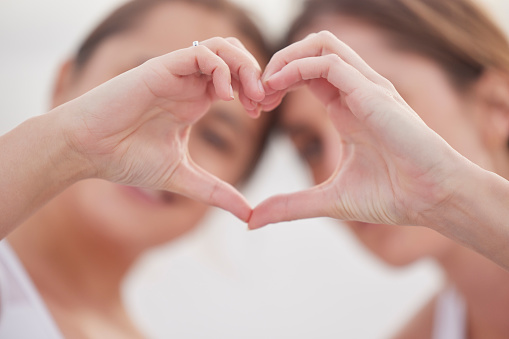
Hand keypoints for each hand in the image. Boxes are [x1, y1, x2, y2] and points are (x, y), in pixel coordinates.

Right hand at [61, 37, 264, 221]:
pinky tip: (223, 96)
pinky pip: (199, 52)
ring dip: (243, 66)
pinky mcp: (160, 69)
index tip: (261, 114)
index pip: (237, 79)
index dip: (256, 91)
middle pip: (235, 56)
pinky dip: (220, 68)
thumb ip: (217, 192)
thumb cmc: (127, 160)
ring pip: (222, 47)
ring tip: (248, 97)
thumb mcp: (183, 177)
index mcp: (196, 101)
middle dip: (257, 75)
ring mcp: (176, 74)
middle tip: (262, 103)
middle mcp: (189, 84)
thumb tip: (249, 214)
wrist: (88, 152)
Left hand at [249, 31, 467, 228]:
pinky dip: (297, 69)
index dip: (276, 84)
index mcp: (345, 108)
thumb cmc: (392, 196)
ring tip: (264, 88)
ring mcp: (366, 88)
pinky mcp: (372, 93)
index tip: (257, 108)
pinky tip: (277, 89)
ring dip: (285, 59)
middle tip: (254, 95)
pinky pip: (329, 63)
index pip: (306, 74)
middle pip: (310, 50)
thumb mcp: (328, 200)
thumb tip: (253, 221)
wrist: (432, 200)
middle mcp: (355, 91)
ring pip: (320, 45)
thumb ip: (290, 205)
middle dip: (275, 65)